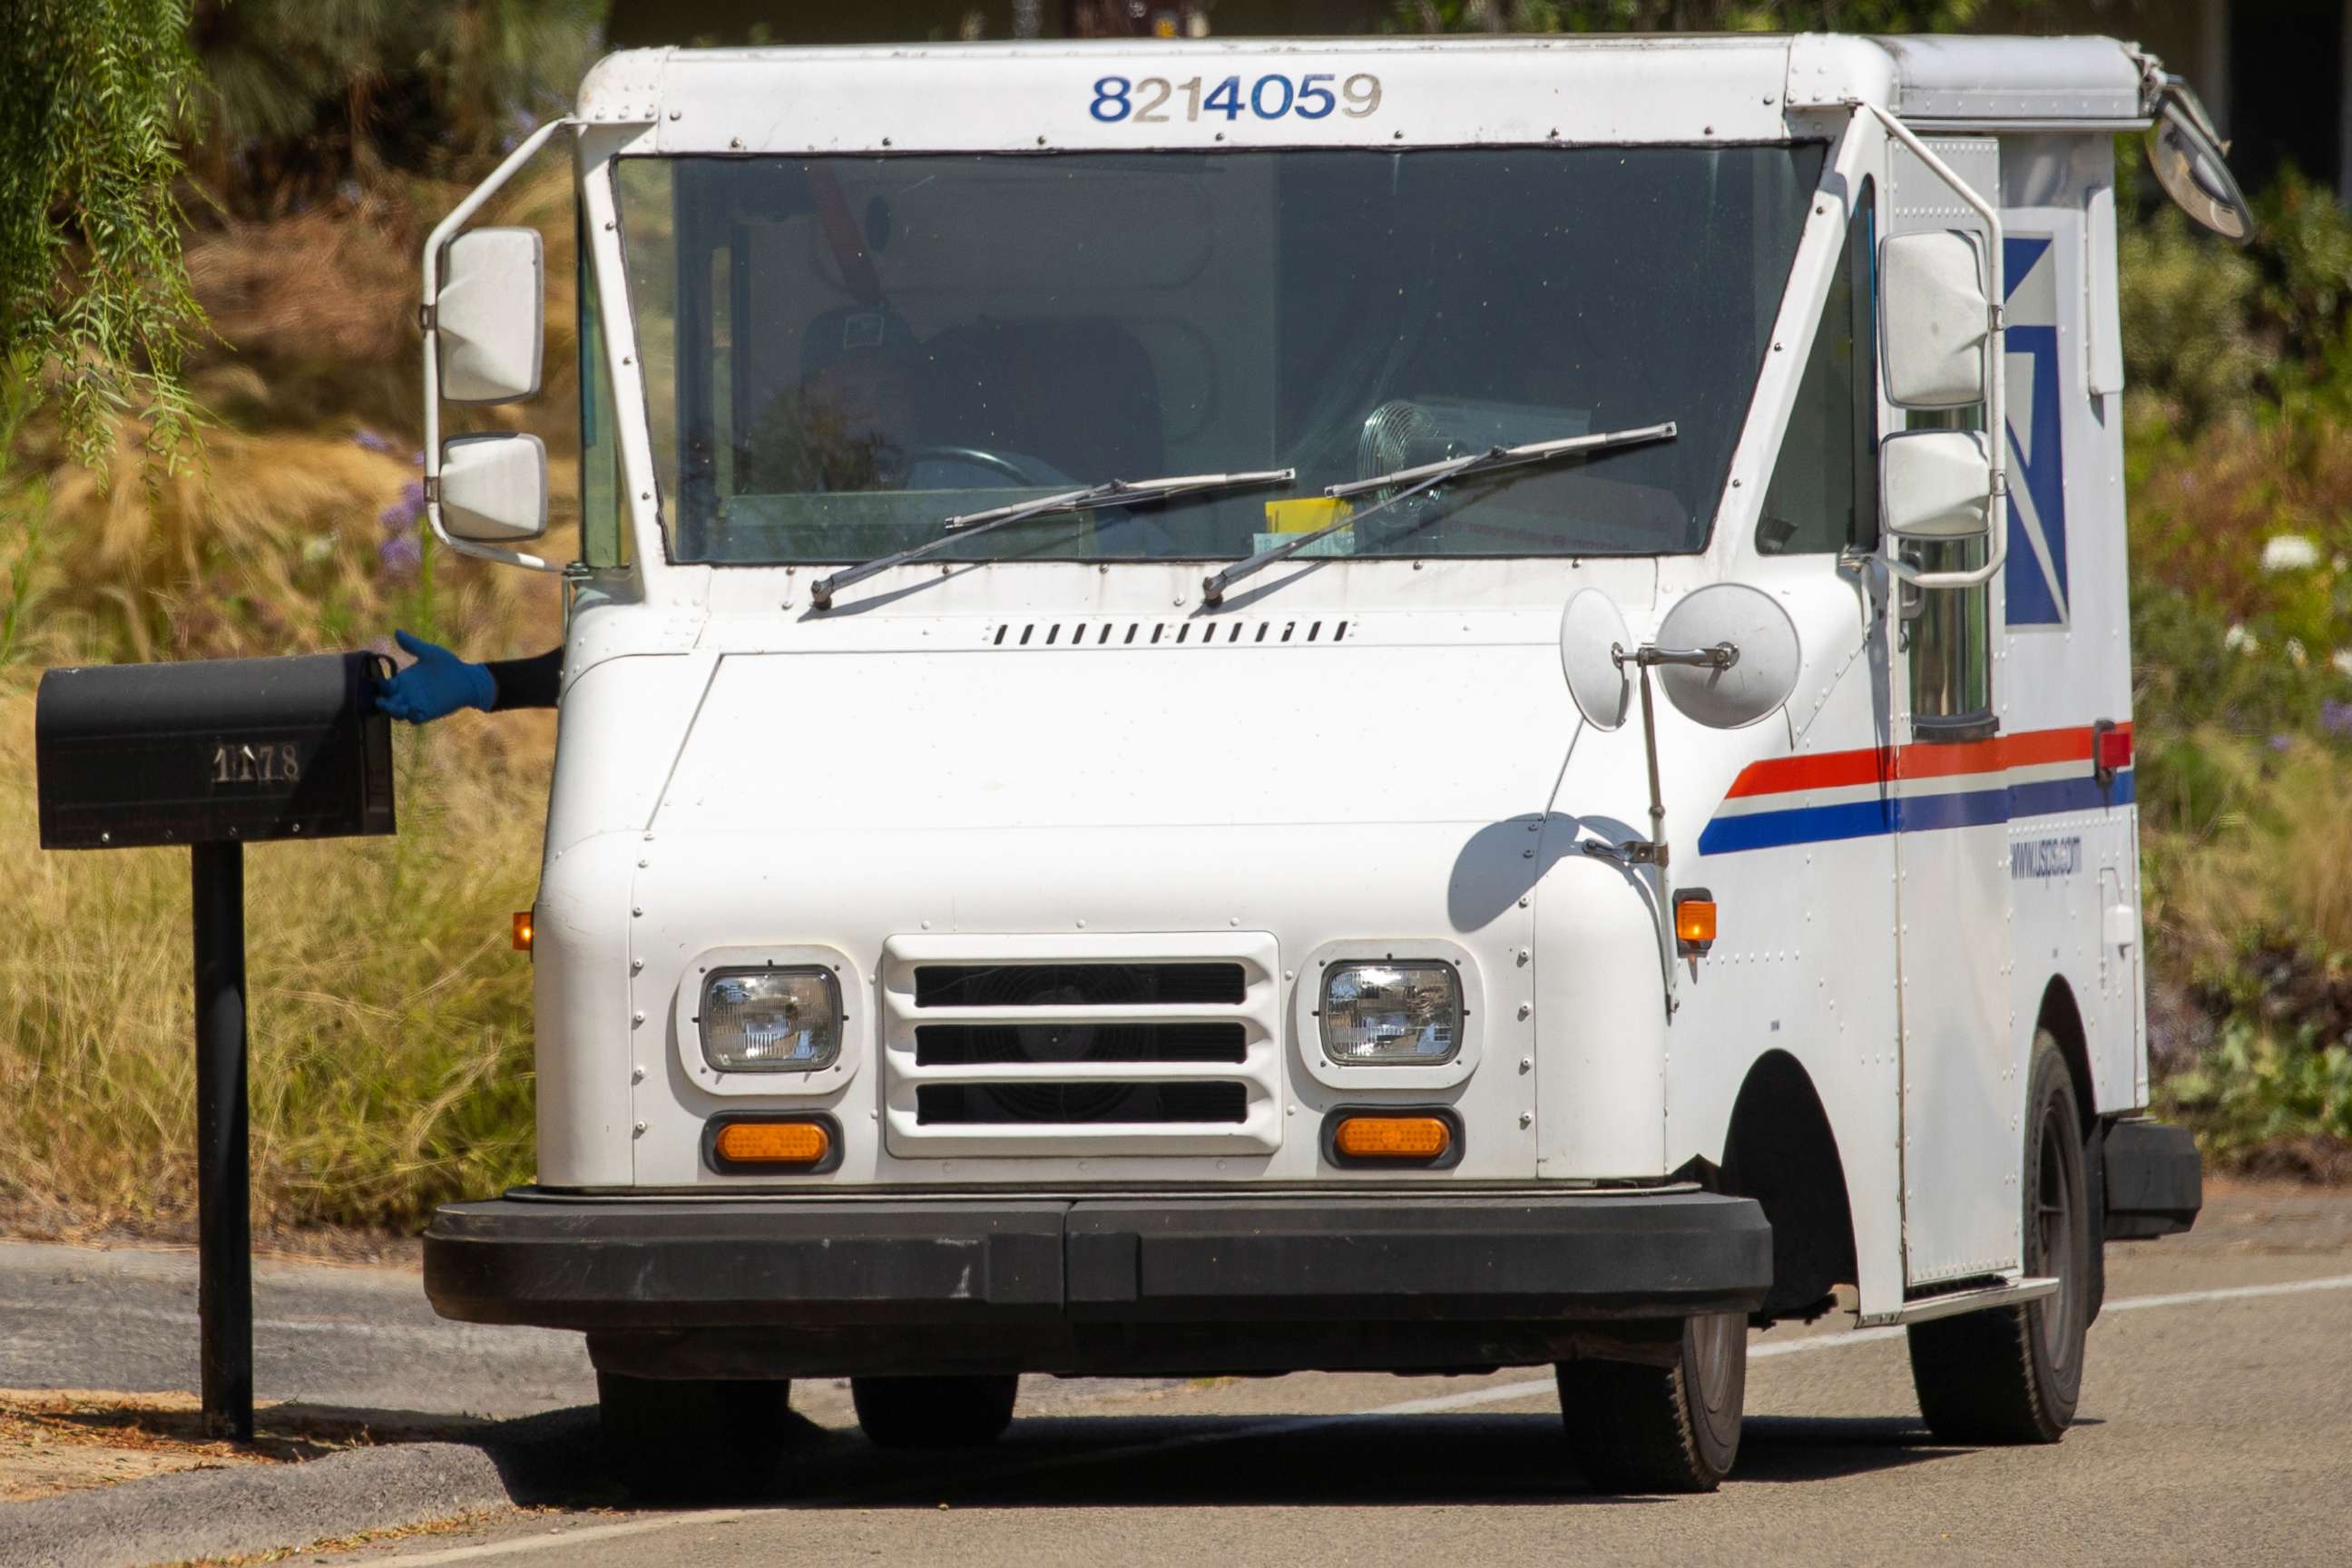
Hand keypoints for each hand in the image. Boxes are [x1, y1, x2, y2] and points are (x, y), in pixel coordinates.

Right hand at [375, 629, 495, 722]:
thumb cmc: (448, 664)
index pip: (385, 686)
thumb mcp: (429, 653)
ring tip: (397, 707)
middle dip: (382, 702)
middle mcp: (406, 694)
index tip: (380, 682)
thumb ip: (413, 645)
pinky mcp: (428, 713)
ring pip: (398, 713)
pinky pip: (415, 718)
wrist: (467, 679)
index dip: (380, 686)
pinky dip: (412, 716)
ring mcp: (416, 704)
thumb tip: (397, 631)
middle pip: (387, 702)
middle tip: (380, 700)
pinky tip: (413, 709)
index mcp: (403, 680)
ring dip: (394, 711)